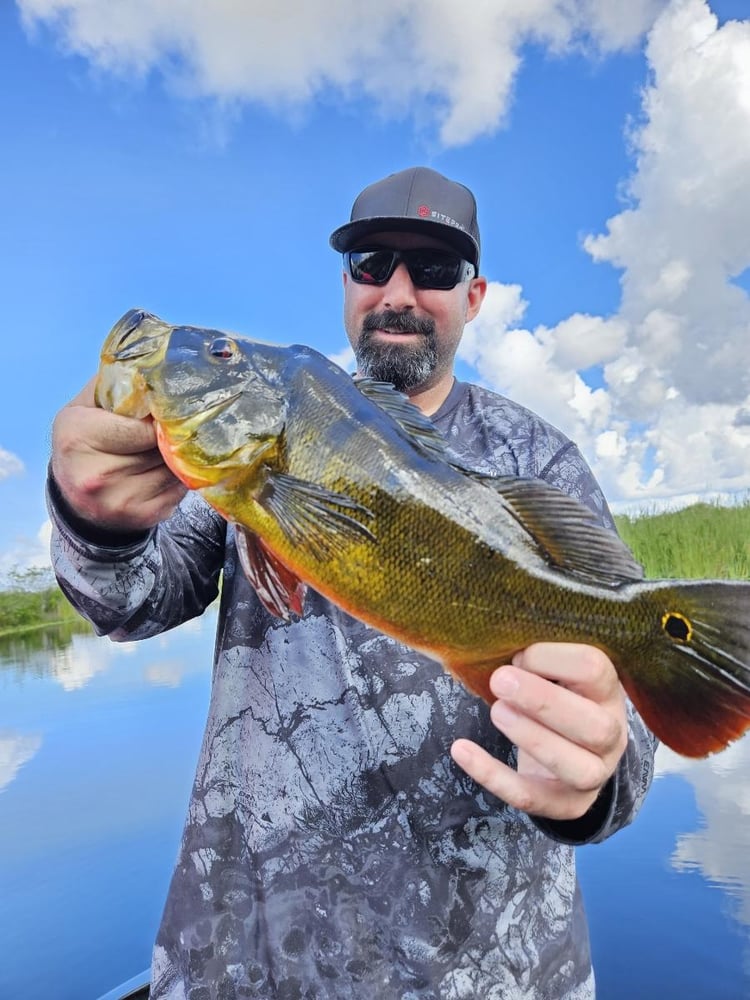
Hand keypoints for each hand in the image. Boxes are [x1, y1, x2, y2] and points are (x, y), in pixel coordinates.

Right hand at [51, 376, 186, 531]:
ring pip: (174, 468)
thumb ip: (114, 384)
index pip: (142, 426)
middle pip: (159, 447)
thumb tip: (152, 362)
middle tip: (177, 426)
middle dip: (171, 436)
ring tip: (170, 447)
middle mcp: (97, 474)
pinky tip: (167, 469)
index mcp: (78, 438)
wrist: (76, 501)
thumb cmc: (83, 444)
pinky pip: (179, 489)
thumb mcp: (84, 407)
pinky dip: (179, 477)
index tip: (169, 411)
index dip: (161, 418)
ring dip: (178, 457)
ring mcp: (121, 500)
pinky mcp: (143, 517)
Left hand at [451, 643, 627, 820]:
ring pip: (576, 767)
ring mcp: (594, 774)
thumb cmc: (558, 696)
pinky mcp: (567, 805)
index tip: (520, 656)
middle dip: (543, 702)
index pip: (595, 669)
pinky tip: (461, 750)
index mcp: (608, 692)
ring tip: (496, 711)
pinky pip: (531, 797)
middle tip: (500, 681)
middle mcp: (611, 735)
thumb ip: (539, 659)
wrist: (576, 752)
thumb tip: (501, 641)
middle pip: (594, 726)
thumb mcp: (558, 673)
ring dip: (532, 738)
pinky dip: (493, 776)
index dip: (554, 658)